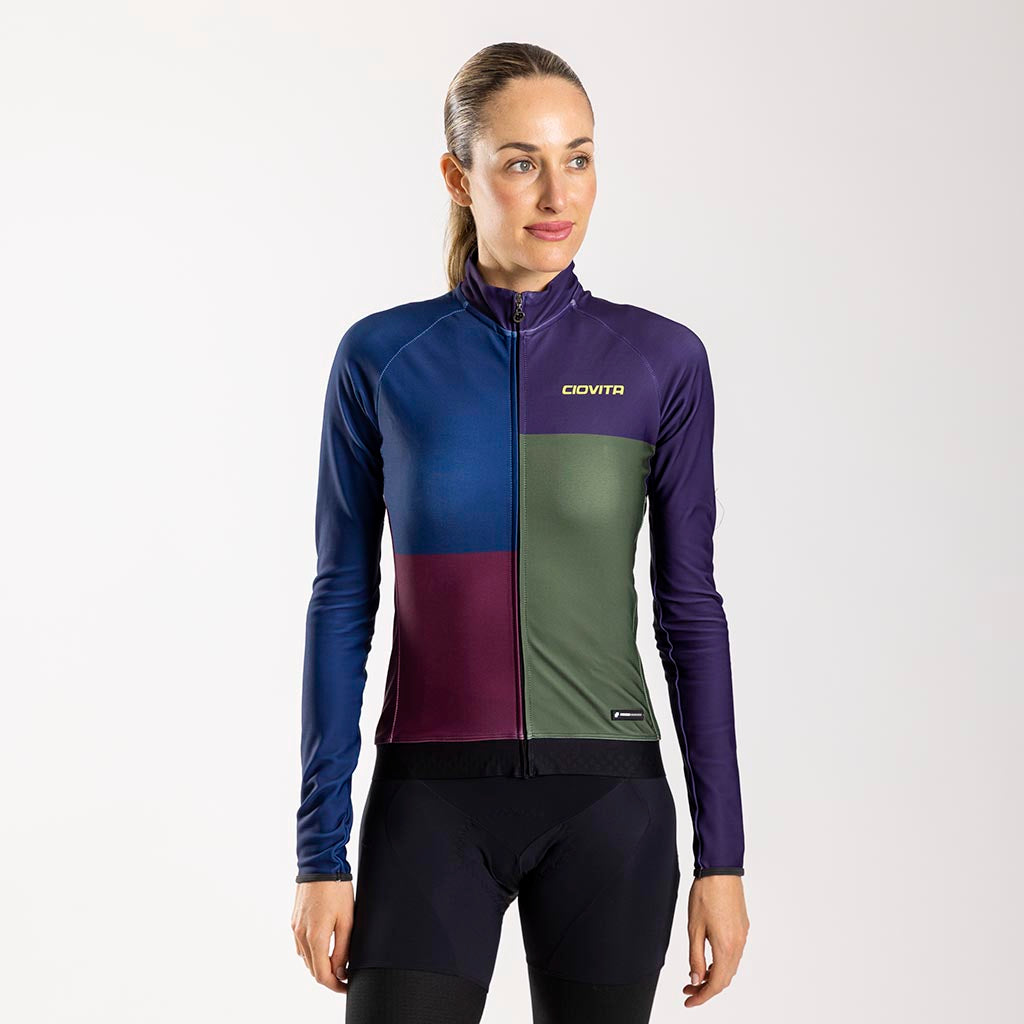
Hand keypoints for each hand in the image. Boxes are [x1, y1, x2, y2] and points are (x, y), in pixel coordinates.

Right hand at [291, 880, 354, 992]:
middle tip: (345, 976)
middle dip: (329, 977)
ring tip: (337, 962)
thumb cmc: (336, 889)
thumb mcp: (347, 920)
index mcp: (315, 938)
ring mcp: (295, 929)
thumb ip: (343, 948)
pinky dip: (312, 953)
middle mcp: (301, 936)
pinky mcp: (294, 921)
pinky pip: (301, 946)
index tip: (347, 986)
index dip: (335, 985)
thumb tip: (341, 970)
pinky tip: (324, 948)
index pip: (322, 975)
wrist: (320, 864)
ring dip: (320, 965)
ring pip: (306, 959)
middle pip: (313, 969)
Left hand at [682, 875, 748, 1006]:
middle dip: (707, 988)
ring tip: (696, 976)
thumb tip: (696, 980)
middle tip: (688, 989)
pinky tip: (709, 960)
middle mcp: (738, 944)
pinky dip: (721, 963)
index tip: (689, 1001)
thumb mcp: (694, 928)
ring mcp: (742, 936)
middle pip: (725, 978)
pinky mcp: (742, 927)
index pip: (716, 983)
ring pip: (730, 967)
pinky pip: (734, 954)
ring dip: (714, 976)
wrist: (720, 870)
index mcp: (726, 947)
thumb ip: (695, 957)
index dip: (703, 996)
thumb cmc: (705, 895)